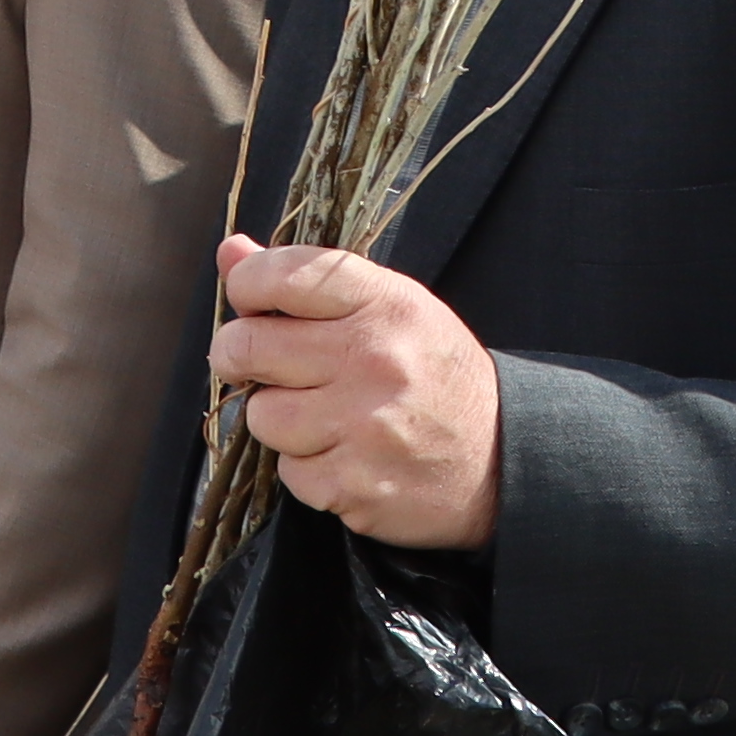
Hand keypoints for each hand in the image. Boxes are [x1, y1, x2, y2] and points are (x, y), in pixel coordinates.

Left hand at [207, 232, 502, 551]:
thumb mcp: (391, 309)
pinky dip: (306, 467)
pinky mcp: (354, 483)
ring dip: (279, 419)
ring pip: (261, 415)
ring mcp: (364, 425)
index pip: (280, 275)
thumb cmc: (433, 374)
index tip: (251, 304)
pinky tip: (345, 455)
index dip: (246, 286)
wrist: (505, 458)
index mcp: (385, 303)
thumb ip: (306, 280)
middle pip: (247, 346)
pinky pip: (288, 470)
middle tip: (261, 365)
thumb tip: (231, 252)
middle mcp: (374, 359)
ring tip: (322, 416)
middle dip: (239, 356)